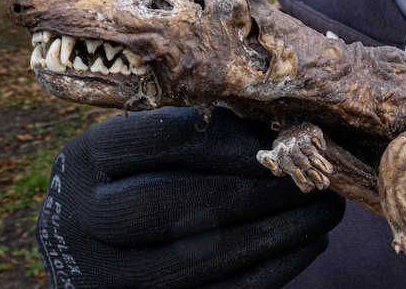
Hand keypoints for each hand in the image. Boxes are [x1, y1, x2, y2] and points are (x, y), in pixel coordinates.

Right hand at [37, 107, 344, 287]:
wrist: (89, 252)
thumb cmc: (135, 181)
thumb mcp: (141, 148)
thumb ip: (194, 134)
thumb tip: (281, 132)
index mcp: (83, 161)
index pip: (158, 140)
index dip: (226, 141)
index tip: (279, 143)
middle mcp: (80, 220)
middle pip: (171, 203)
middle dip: (254, 190)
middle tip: (310, 178)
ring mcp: (104, 274)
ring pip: (196, 257)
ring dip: (276, 231)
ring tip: (324, 209)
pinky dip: (272, 268)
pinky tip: (309, 243)